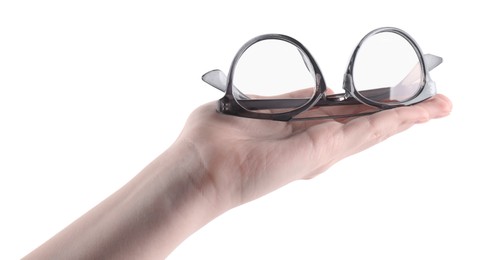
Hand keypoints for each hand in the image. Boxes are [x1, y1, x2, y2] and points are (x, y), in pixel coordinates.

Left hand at [177, 94, 451, 209]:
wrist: (202, 167)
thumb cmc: (216, 139)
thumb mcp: (252, 105)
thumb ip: (285, 99)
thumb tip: (318, 92)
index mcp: (296, 127)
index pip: (341, 114)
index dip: (367, 104)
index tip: (390, 95)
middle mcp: (312, 139)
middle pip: (363, 123)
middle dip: (397, 113)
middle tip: (430, 104)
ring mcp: (319, 146)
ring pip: (371, 129)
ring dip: (405, 117)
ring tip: (437, 108)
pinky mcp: (321, 150)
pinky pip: (364, 132)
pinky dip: (393, 122)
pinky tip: (417, 113)